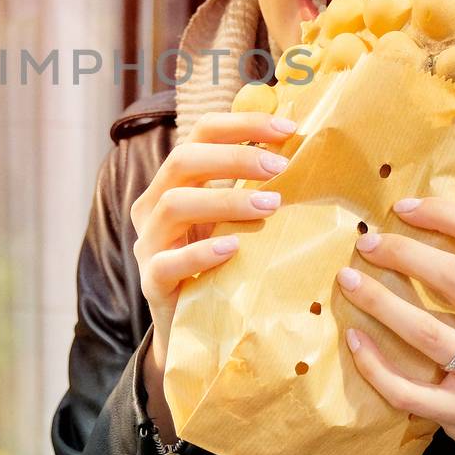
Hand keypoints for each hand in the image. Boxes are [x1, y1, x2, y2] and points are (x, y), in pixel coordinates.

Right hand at [131, 110, 295, 436]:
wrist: (195, 330)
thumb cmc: (222, 267)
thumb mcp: (235, 221)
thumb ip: (255, 187)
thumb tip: (305, 148)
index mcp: (174, 182)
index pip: (199, 134)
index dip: (242, 125)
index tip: (288, 128)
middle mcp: (153, 206)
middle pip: (183, 161)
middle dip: (235, 157)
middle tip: (281, 166)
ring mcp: (148, 244)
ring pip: (175, 205)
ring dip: (225, 199)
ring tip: (269, 205)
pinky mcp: (152, 282)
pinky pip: (168, 262)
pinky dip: (201, 252)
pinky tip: (232, 248)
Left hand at [336, 196, 454, 454]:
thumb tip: (426, 219)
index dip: (445, 214)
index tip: (403, 208)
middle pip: (453, 279)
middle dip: (402, 253)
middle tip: (366, 243)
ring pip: (425, 331)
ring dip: (379, 301)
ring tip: (348, 280)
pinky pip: (407, 389)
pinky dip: (375, 363)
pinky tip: (354, 339)